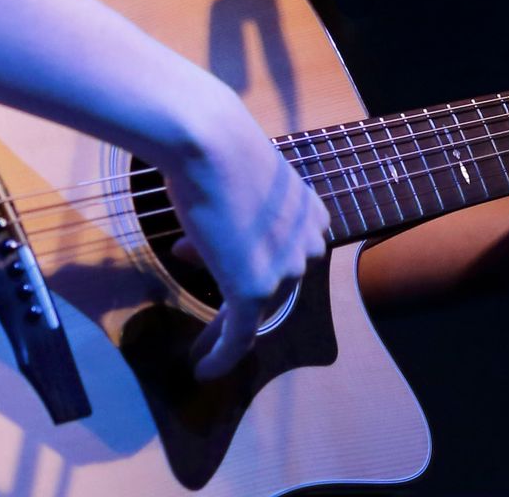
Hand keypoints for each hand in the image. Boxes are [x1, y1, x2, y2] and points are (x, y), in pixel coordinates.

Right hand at [159, 85, 330, 380]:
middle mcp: (307, 246)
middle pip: (268, 284)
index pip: (281, 255)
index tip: (202, 255)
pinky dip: (221, 357)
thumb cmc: (219, 149)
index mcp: (313, 218)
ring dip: (221, 329)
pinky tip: (203, 368)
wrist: (209, 139)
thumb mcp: (241, 187)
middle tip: (195, 290)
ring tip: (199, 344)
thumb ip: (237, 220)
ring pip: (252, 313)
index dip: (242, 257)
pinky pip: (239, 337)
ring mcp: (284, 270)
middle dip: (228, 283)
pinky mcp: (255, 290)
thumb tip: (200, 248)